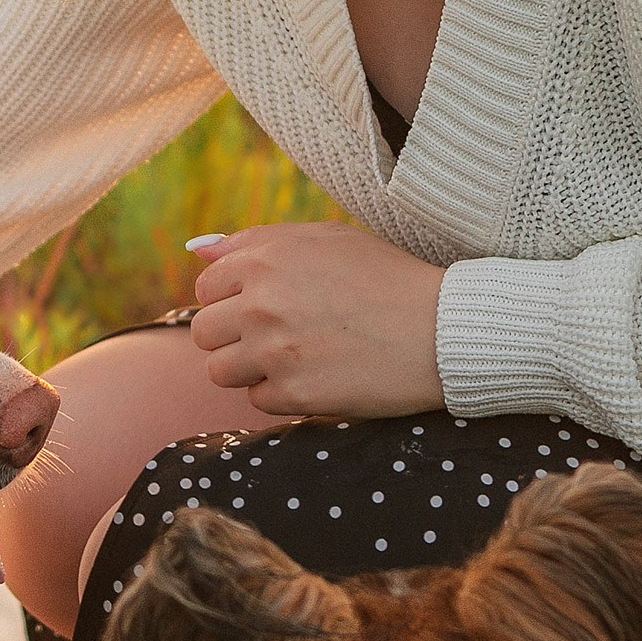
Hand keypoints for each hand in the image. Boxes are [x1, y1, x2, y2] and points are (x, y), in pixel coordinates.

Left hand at [187, 223, 445, 419]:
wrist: (444, 328)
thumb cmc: (387, 277)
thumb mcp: (326, 239)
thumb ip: (256, 243)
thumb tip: (198, 250)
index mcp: (265, 260)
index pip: (206, 289)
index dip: (232, 300)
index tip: (265, 307)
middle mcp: (261, 303)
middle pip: (204, 333)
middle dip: (234, 337)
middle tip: (280, 336)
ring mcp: (274, 351)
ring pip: (220, 371)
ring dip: (251, 369)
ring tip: (296, 358)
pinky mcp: (293, 394)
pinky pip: (257, 401)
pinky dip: (282, 395)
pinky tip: (318, 377)